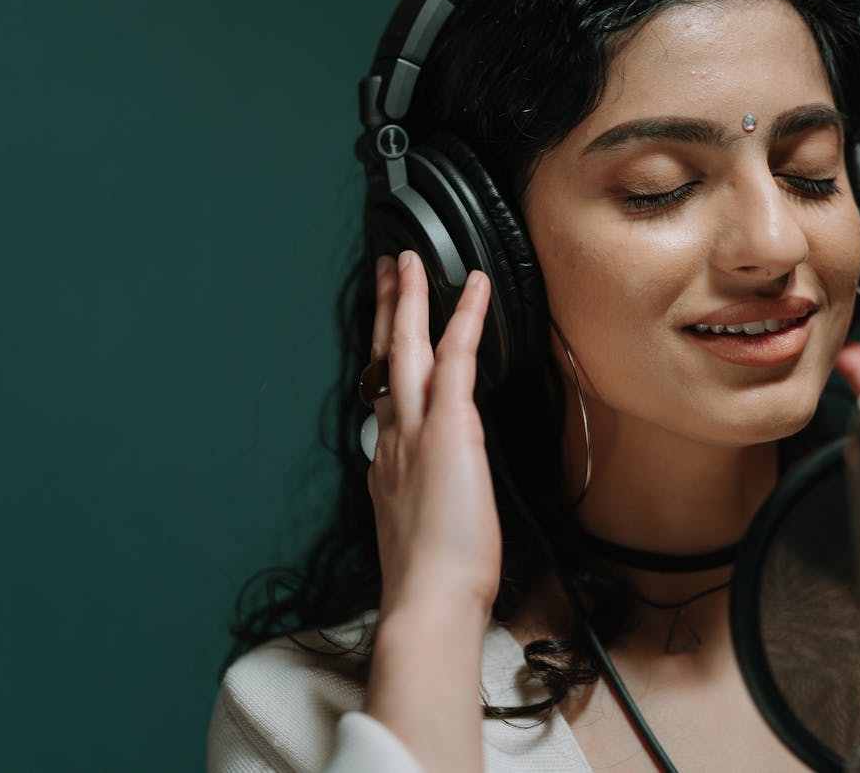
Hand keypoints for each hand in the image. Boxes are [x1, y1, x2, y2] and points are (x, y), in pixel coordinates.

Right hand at [367, 250, 500, 617]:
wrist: (428, 598)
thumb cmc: (431, 578)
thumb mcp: (416, 531)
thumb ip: (417, 498)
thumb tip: (431, 490)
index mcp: (386, 463)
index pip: (386, 396)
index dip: (386, 358)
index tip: (388, 335)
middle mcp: (392, 439)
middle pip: (384, 360)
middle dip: (385, 312)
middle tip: (386, 273)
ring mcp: (416, 430)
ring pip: (408, 349)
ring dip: (409, 300)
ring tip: (411, 262)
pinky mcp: (448, 428)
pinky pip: (455, 359)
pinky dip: (465, 318)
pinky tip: (475, 287)